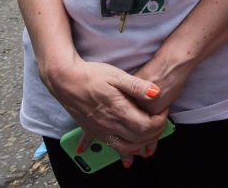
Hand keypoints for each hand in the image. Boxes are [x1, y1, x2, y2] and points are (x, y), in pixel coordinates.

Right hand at [44, 58, 166, 166]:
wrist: (65, 81)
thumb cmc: (90, 75)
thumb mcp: (116, 75)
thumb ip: (137, 86)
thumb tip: (156, 92)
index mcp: (117, 110)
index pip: (145, 126)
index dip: (159, 121)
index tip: (163, 111)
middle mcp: (109, 124)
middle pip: (138, 139)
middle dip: (154, 134)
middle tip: (160, 122)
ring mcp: (100, 130)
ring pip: (125, 148)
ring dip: (141, 145)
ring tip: (150, 136)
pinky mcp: (93, 131)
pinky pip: (112, 147)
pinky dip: (124, 151)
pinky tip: (128, 152)